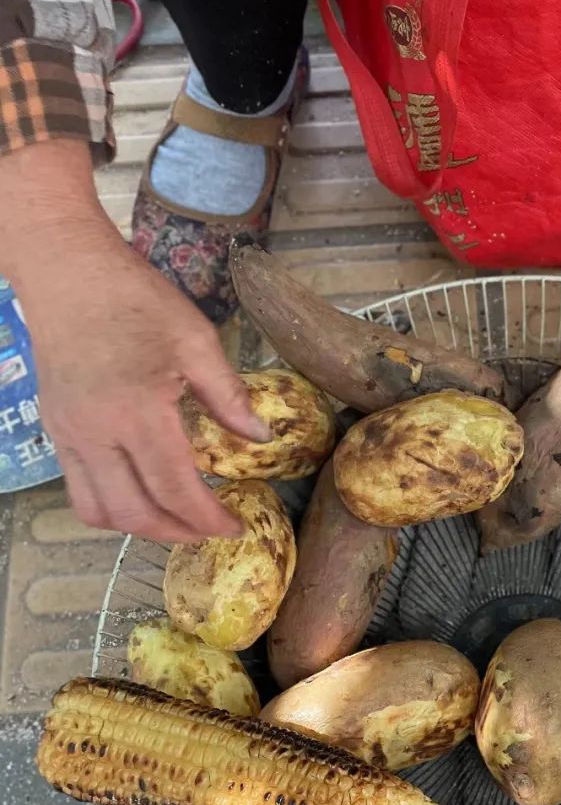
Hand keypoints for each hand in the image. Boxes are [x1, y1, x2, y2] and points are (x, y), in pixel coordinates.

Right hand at [0, 139, 268, 544]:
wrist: (67, 272)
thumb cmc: (135, 298)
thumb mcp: (195, 338)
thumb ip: (228, 394)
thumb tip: (260, 436)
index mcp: (137, 411)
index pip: (175, 488)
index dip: (208, 518)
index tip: (235, 527)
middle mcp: (96, 433)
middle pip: (134, 512)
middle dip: (177, 532)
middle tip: (209, 531)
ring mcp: (69, 434)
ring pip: (98, 510)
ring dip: (140, 527)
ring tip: (176, 520)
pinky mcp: (56, 429)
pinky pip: (79, 488)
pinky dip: (113, 505)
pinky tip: (142, 493)